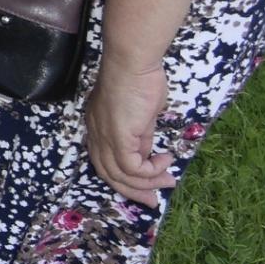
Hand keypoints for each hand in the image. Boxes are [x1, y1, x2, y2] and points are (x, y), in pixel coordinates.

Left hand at [85, 56, 176, 207]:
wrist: (133, 62)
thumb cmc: (138, 80)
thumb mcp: (140, 116)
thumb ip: (140, 136)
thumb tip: (147, 155)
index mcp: (98, 128)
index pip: (105, 163)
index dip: (124, 180)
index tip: (147, 189)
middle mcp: (96, 134)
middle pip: (109, 175)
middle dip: (134, 191)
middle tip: (155, 201)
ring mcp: (105, 136)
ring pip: (120, 175)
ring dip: (147, 183)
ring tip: (168, 180)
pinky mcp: (118, 136)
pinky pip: (132, 167)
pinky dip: (150, 171)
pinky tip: (165, 161)